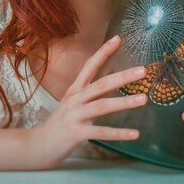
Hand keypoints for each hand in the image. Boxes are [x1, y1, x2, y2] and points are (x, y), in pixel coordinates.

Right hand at [32, 35, 147, 168]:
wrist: (39, 145)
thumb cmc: (61, 123)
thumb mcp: (74, 102)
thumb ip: (91, 90)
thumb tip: (111, 74)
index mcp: (75, 90)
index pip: (90, 66)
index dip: (103, 52)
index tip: (118, 38)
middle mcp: (75, 99)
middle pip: (101, 84)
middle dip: (122, 76)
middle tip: (143, 70)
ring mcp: (74, 115)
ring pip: (102, 106)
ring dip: (124, 102)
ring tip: (144, 99)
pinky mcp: (75, 133)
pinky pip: (100, 132)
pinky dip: (118, 133)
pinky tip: (134, 133)